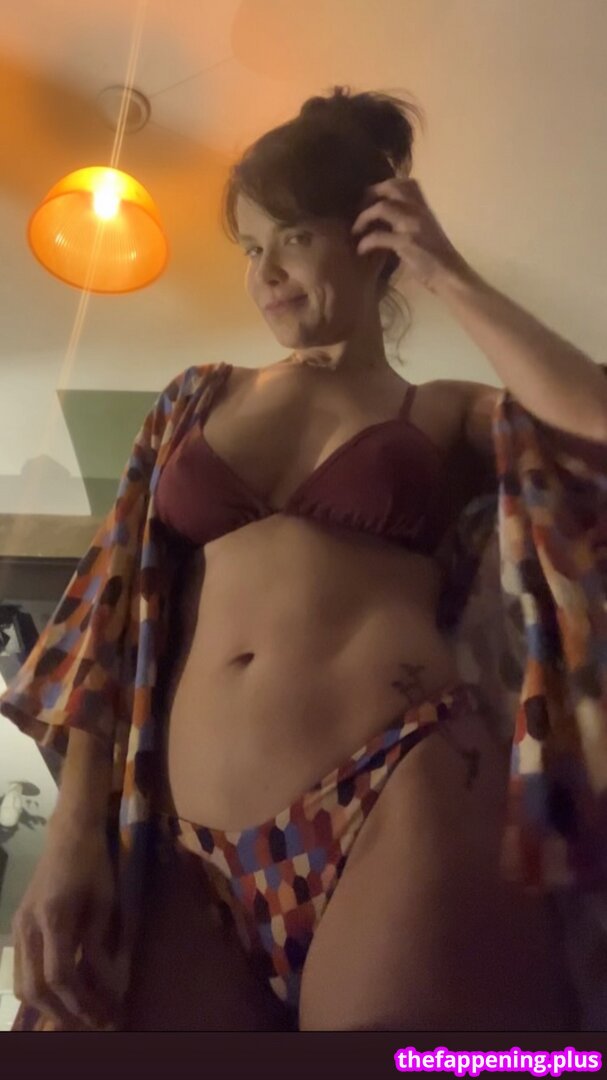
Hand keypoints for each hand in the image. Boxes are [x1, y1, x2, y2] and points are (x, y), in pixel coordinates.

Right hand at [11, 819, 126, 1028]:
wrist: (68, 835)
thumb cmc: (93, 864)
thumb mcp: (104, 903)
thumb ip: (99, 945)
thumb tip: (105, 987)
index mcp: (54, 917)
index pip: (60, 975)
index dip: (80, 1002)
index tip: (103, 1016)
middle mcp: (29, 926)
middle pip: (35, 988)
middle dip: (63, 1013)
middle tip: (91, 1024)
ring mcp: (18, 927)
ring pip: (22, 984)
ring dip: (48, 1007)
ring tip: (77, 1016)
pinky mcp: (17, 927)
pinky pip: (21, 970)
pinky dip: (39, 989)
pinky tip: (61, 995)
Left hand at [351, 177, 471, 293]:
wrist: (450, 275)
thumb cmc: (437, 257)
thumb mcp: (425, 231)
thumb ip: (410, 220)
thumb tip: (387, 218)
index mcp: (424, 207)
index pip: (405, 182)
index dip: (384, 186)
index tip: (372, 199)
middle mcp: (419, 210)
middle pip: (391, 187)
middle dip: (371, 194)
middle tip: (360, 209)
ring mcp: (413, 225)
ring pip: (382, 207)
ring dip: (363, 218)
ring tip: (356, 230)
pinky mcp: (406, 243)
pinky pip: (378, 237)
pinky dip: (365, 242)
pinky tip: (360, 250)